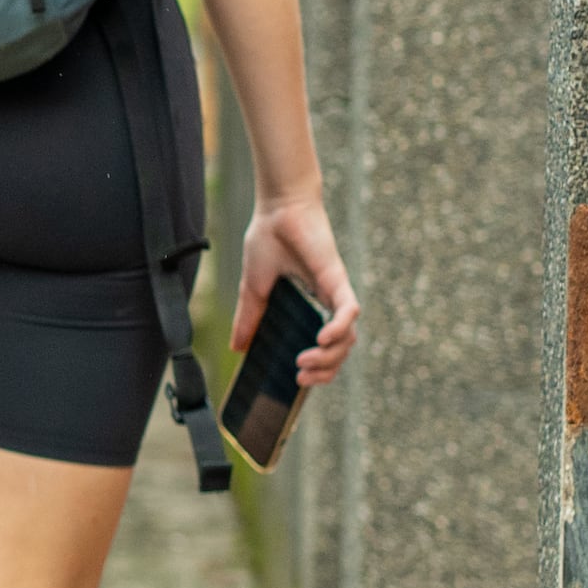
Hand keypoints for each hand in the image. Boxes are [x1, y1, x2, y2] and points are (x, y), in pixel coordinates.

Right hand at [234, 199, 354, 387]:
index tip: (296, 380)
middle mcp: (328, 303)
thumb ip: (249, 318)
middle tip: (301, 377)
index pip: (324, 348)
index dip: (317, 369)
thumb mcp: (252, 289)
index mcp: (311, 306)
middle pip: (340, 350)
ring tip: (305, 361)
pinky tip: (321, 339)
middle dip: (325, 371)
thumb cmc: (268, 239)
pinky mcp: (338, 279)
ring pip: (349, 337)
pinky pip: (349, 312)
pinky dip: (340, 330)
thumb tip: (237, 349)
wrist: (276, 208)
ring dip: (330, 356)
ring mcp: (335, 292)